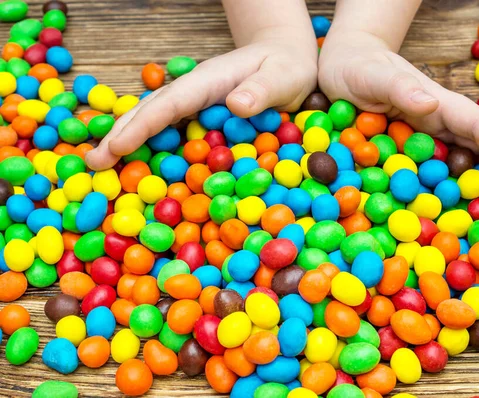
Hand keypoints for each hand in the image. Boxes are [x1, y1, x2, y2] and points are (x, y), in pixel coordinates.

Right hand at [87, 0, 317, 169]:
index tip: (116, 145)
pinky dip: (151, 147)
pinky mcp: (203, 119)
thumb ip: (261, 90)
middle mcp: (196, 94)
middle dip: (120, 135)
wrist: (287, 59)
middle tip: (90, 163)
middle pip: (151, 113)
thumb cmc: (287, 66)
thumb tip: (235, 104)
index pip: (170, 104)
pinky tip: (137, 166)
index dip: (143, 125)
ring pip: (156, 124)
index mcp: (209, 82)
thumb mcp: (282, 76)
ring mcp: (197, 106)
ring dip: (128, 143)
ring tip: (100, 166)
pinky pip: (173, 133)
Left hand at [318, 31, 478, 202]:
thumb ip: (398, 89)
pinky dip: (452, 191)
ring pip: (463, 164)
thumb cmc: (356, 67)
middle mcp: (438, 124)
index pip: (477, 126)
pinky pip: (434, 174)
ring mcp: (425, 140)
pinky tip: (461, 213)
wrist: (340, 69)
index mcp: (437, 104)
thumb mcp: (373, 76)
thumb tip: (431, 104)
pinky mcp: (408, 153)